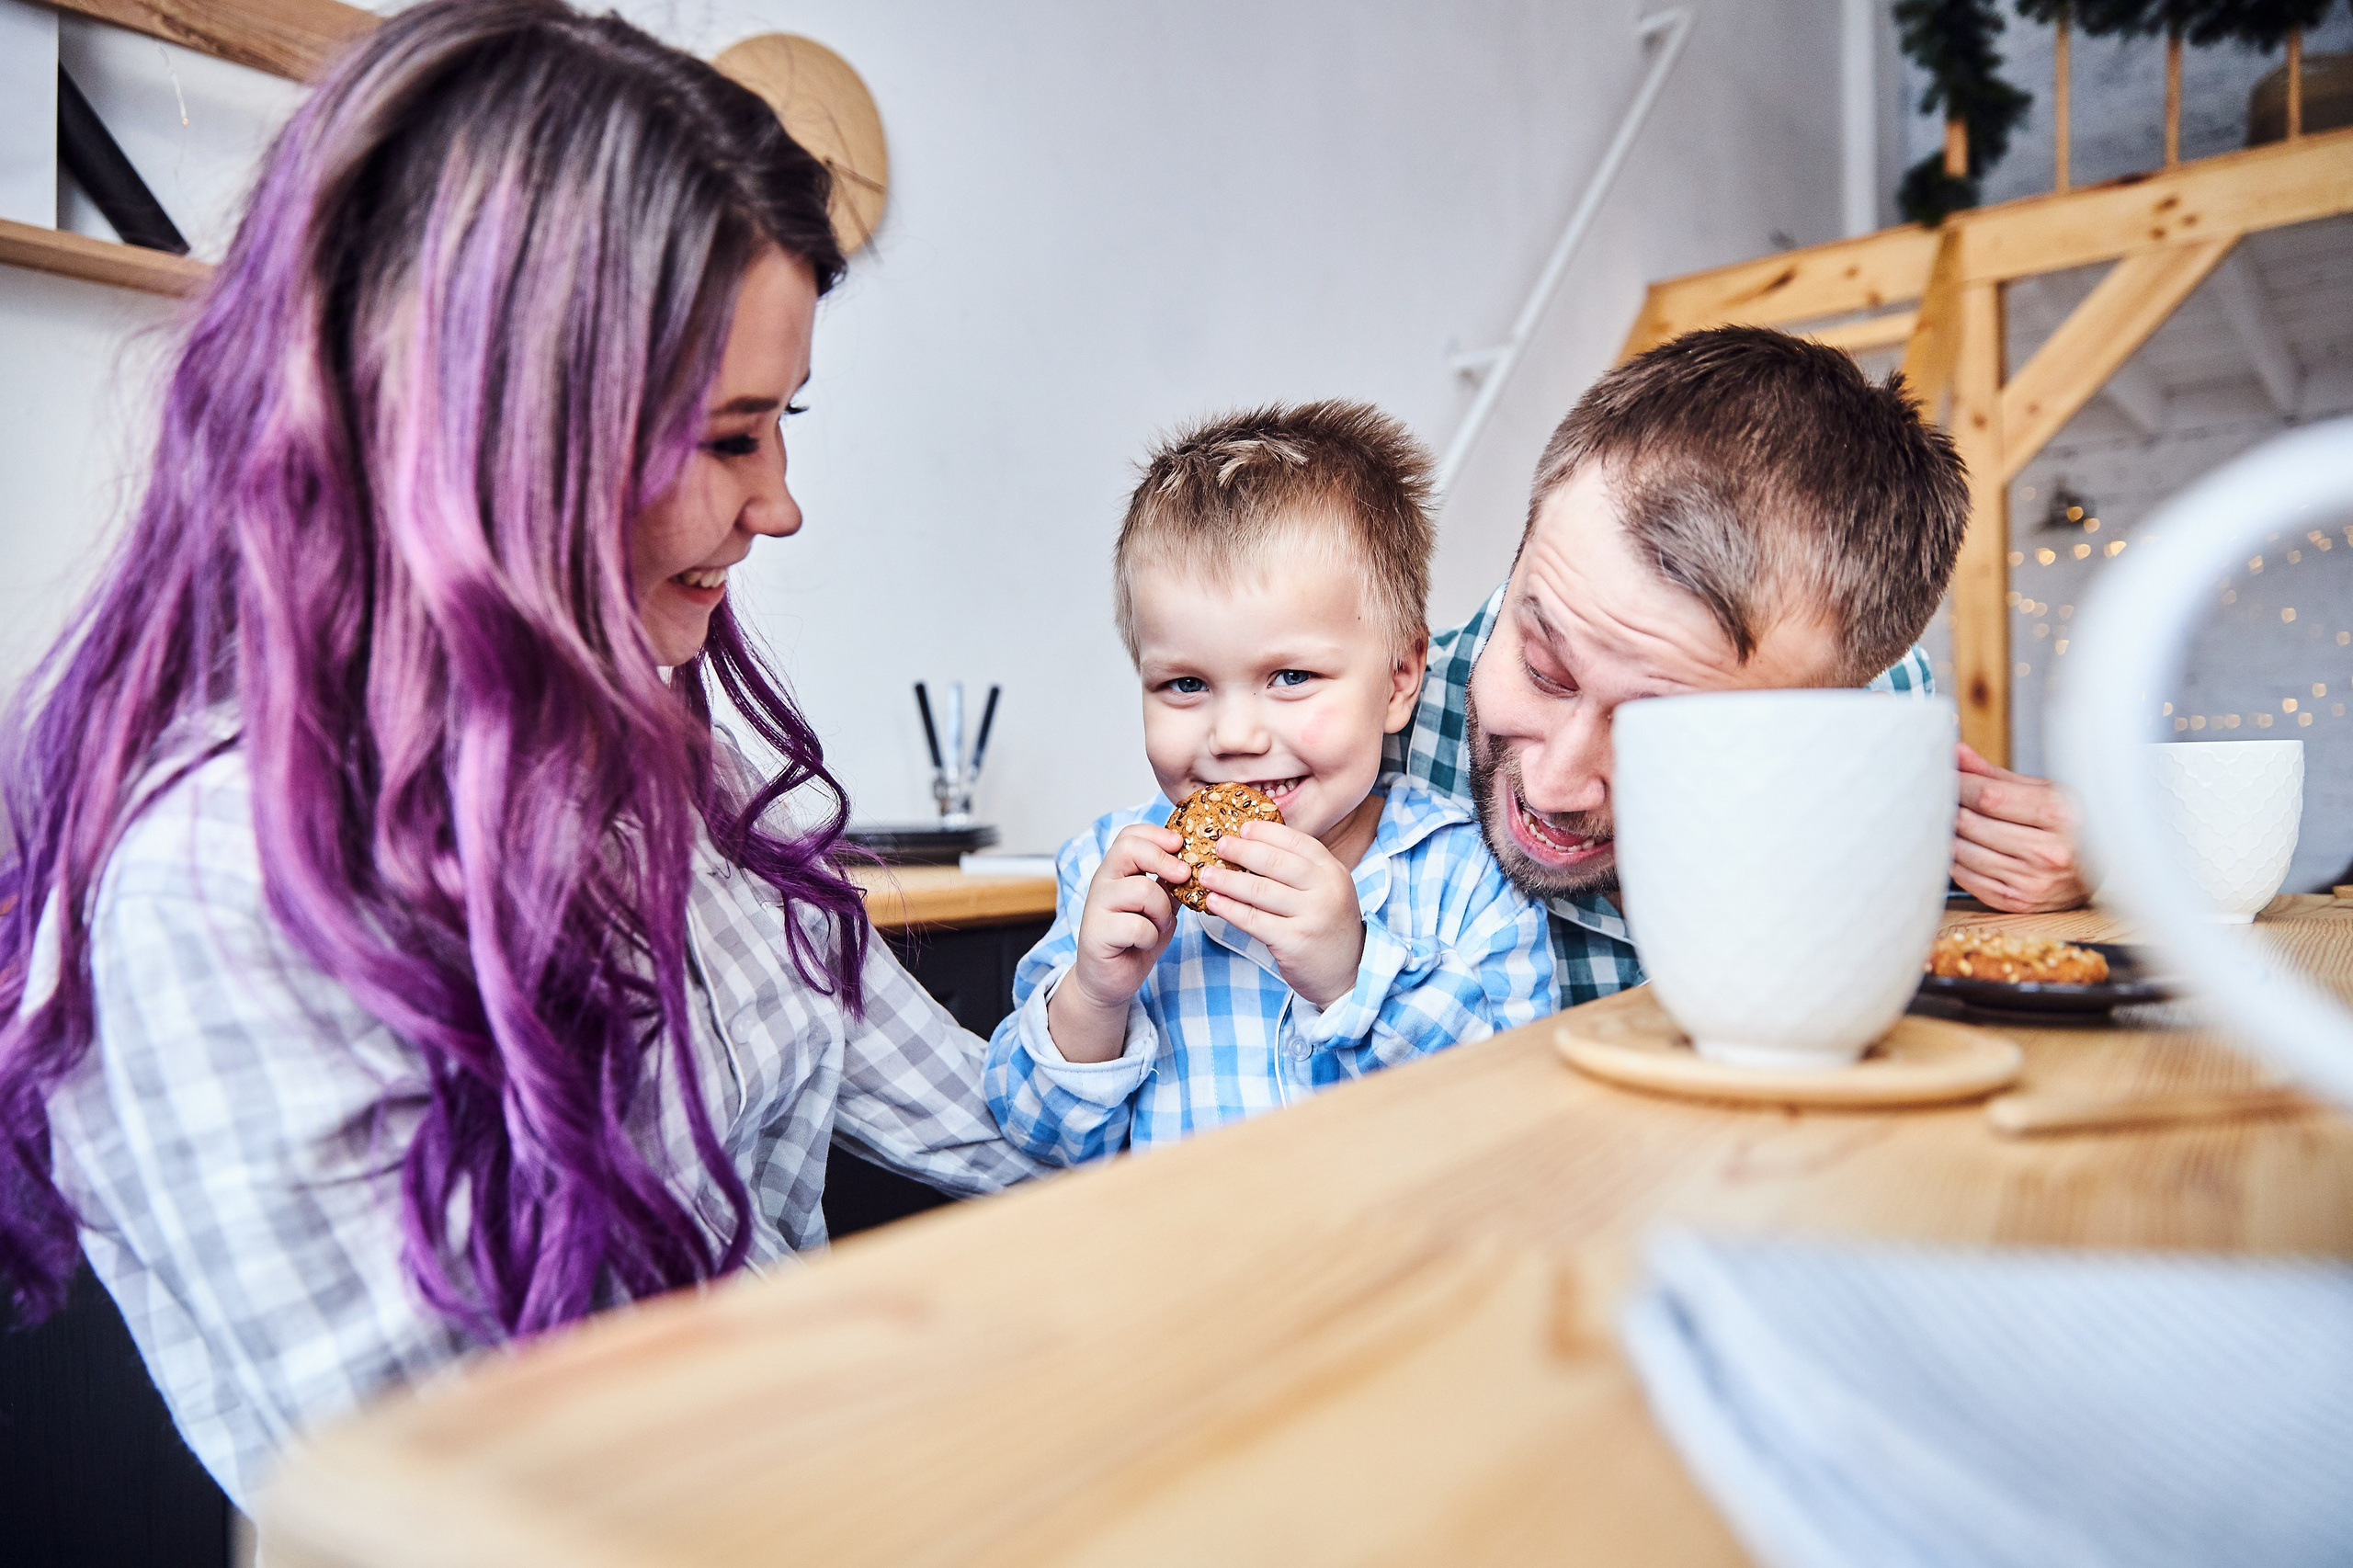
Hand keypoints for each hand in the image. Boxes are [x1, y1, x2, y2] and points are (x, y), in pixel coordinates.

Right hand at [1047, 824, 1189, 1062]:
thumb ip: (1170, 885)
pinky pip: (1137, 926)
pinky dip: (1150, 937)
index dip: (1157, 834)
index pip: (1130, 835)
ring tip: (1158, 925)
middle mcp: (1103, 882)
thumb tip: (1196, 863)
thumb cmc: (1135, 939)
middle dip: (1163, 860)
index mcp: (1117, 870)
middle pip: (1129, 849)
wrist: (1109, 980)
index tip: (1181, 845)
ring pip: (1141, 889)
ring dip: (1161, 910)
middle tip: (1183, 875)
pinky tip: (1143, 943)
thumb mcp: (1160, 906)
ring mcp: (1096, 906)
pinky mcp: (1096, 933)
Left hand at [1196, 820, 1365, 1007]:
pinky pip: (1253, 920)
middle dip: (1241, 851)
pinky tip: (1213, 902)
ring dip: (1227, 880)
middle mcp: (1326, 890)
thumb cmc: (1327, 927)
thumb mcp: (1327, 890)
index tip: (1242, 829)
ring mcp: (1311, 916)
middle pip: (1274, 862)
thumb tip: (1254, 844)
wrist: (1347, 974)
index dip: (1265, 832)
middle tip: (1218, 846)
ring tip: (1206, 875)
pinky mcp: (1294, 942)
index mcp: (1333, 871)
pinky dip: (1229, 909)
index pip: (1296, 841)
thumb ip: (1301, 870)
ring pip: (1259, 891)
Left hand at [1951, 742, 2090, 912]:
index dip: (1959, 783)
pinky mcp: (2017, 902)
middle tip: (1943, 798)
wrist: (2102, 873)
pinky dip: (1955, 861)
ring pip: (1962, 852)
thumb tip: (1956, 754)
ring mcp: (2032, 880)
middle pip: (1971, 823)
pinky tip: (1962, 848)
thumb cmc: (2072, 826)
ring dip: (1949, 834)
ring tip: (1952, 823)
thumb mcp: (2046, 792)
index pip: (1989, 796)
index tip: (1947, 776)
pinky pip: (1966, 879)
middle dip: (1950, 807)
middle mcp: (2048, 851)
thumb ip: (1996, 776)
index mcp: (2060, 815)